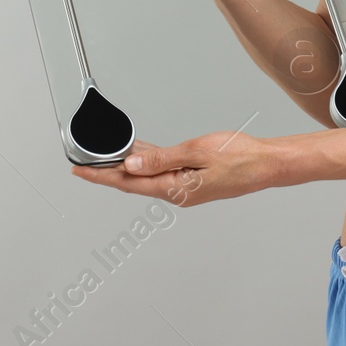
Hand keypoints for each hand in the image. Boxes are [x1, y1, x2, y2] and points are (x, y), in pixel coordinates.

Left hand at [70, 131, 285, 205]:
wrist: (267, 164)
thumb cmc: (240, 157)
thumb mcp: (197, 152)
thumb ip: (162, 159)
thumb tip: (131, 165)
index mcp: (175, 189)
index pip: (128, 183)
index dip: (101, 176)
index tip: (79, 171)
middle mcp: (177, 193)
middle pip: (133, 182)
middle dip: (107, 172)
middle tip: (84, 162)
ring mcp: (184, 188)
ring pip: (147, 177)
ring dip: (126, 167)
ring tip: (104, 155)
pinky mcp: (192, 181)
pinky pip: (162, 172)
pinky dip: (147, 163)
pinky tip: (137, 153)